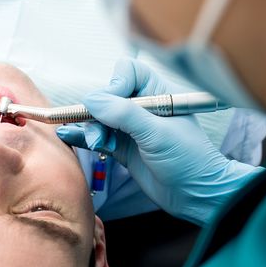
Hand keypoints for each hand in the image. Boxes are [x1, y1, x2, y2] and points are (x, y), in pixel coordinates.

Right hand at [57, 58, 261, 223]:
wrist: (196, 194)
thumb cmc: (189, 159)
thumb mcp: (157, 133)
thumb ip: (124, 114)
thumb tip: (92, 99)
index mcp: (157, 94)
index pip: (128, 72)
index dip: (115, 83)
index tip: (111, 102)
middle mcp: (142, 108)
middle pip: (108, 96)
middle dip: (98, 111)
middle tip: (100, 131)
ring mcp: (131, 129)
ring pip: (99, 118)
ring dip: (92, 128)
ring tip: (98, 143)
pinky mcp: (122, 148)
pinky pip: (97, 137)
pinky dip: (83, 136)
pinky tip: (69, 135)